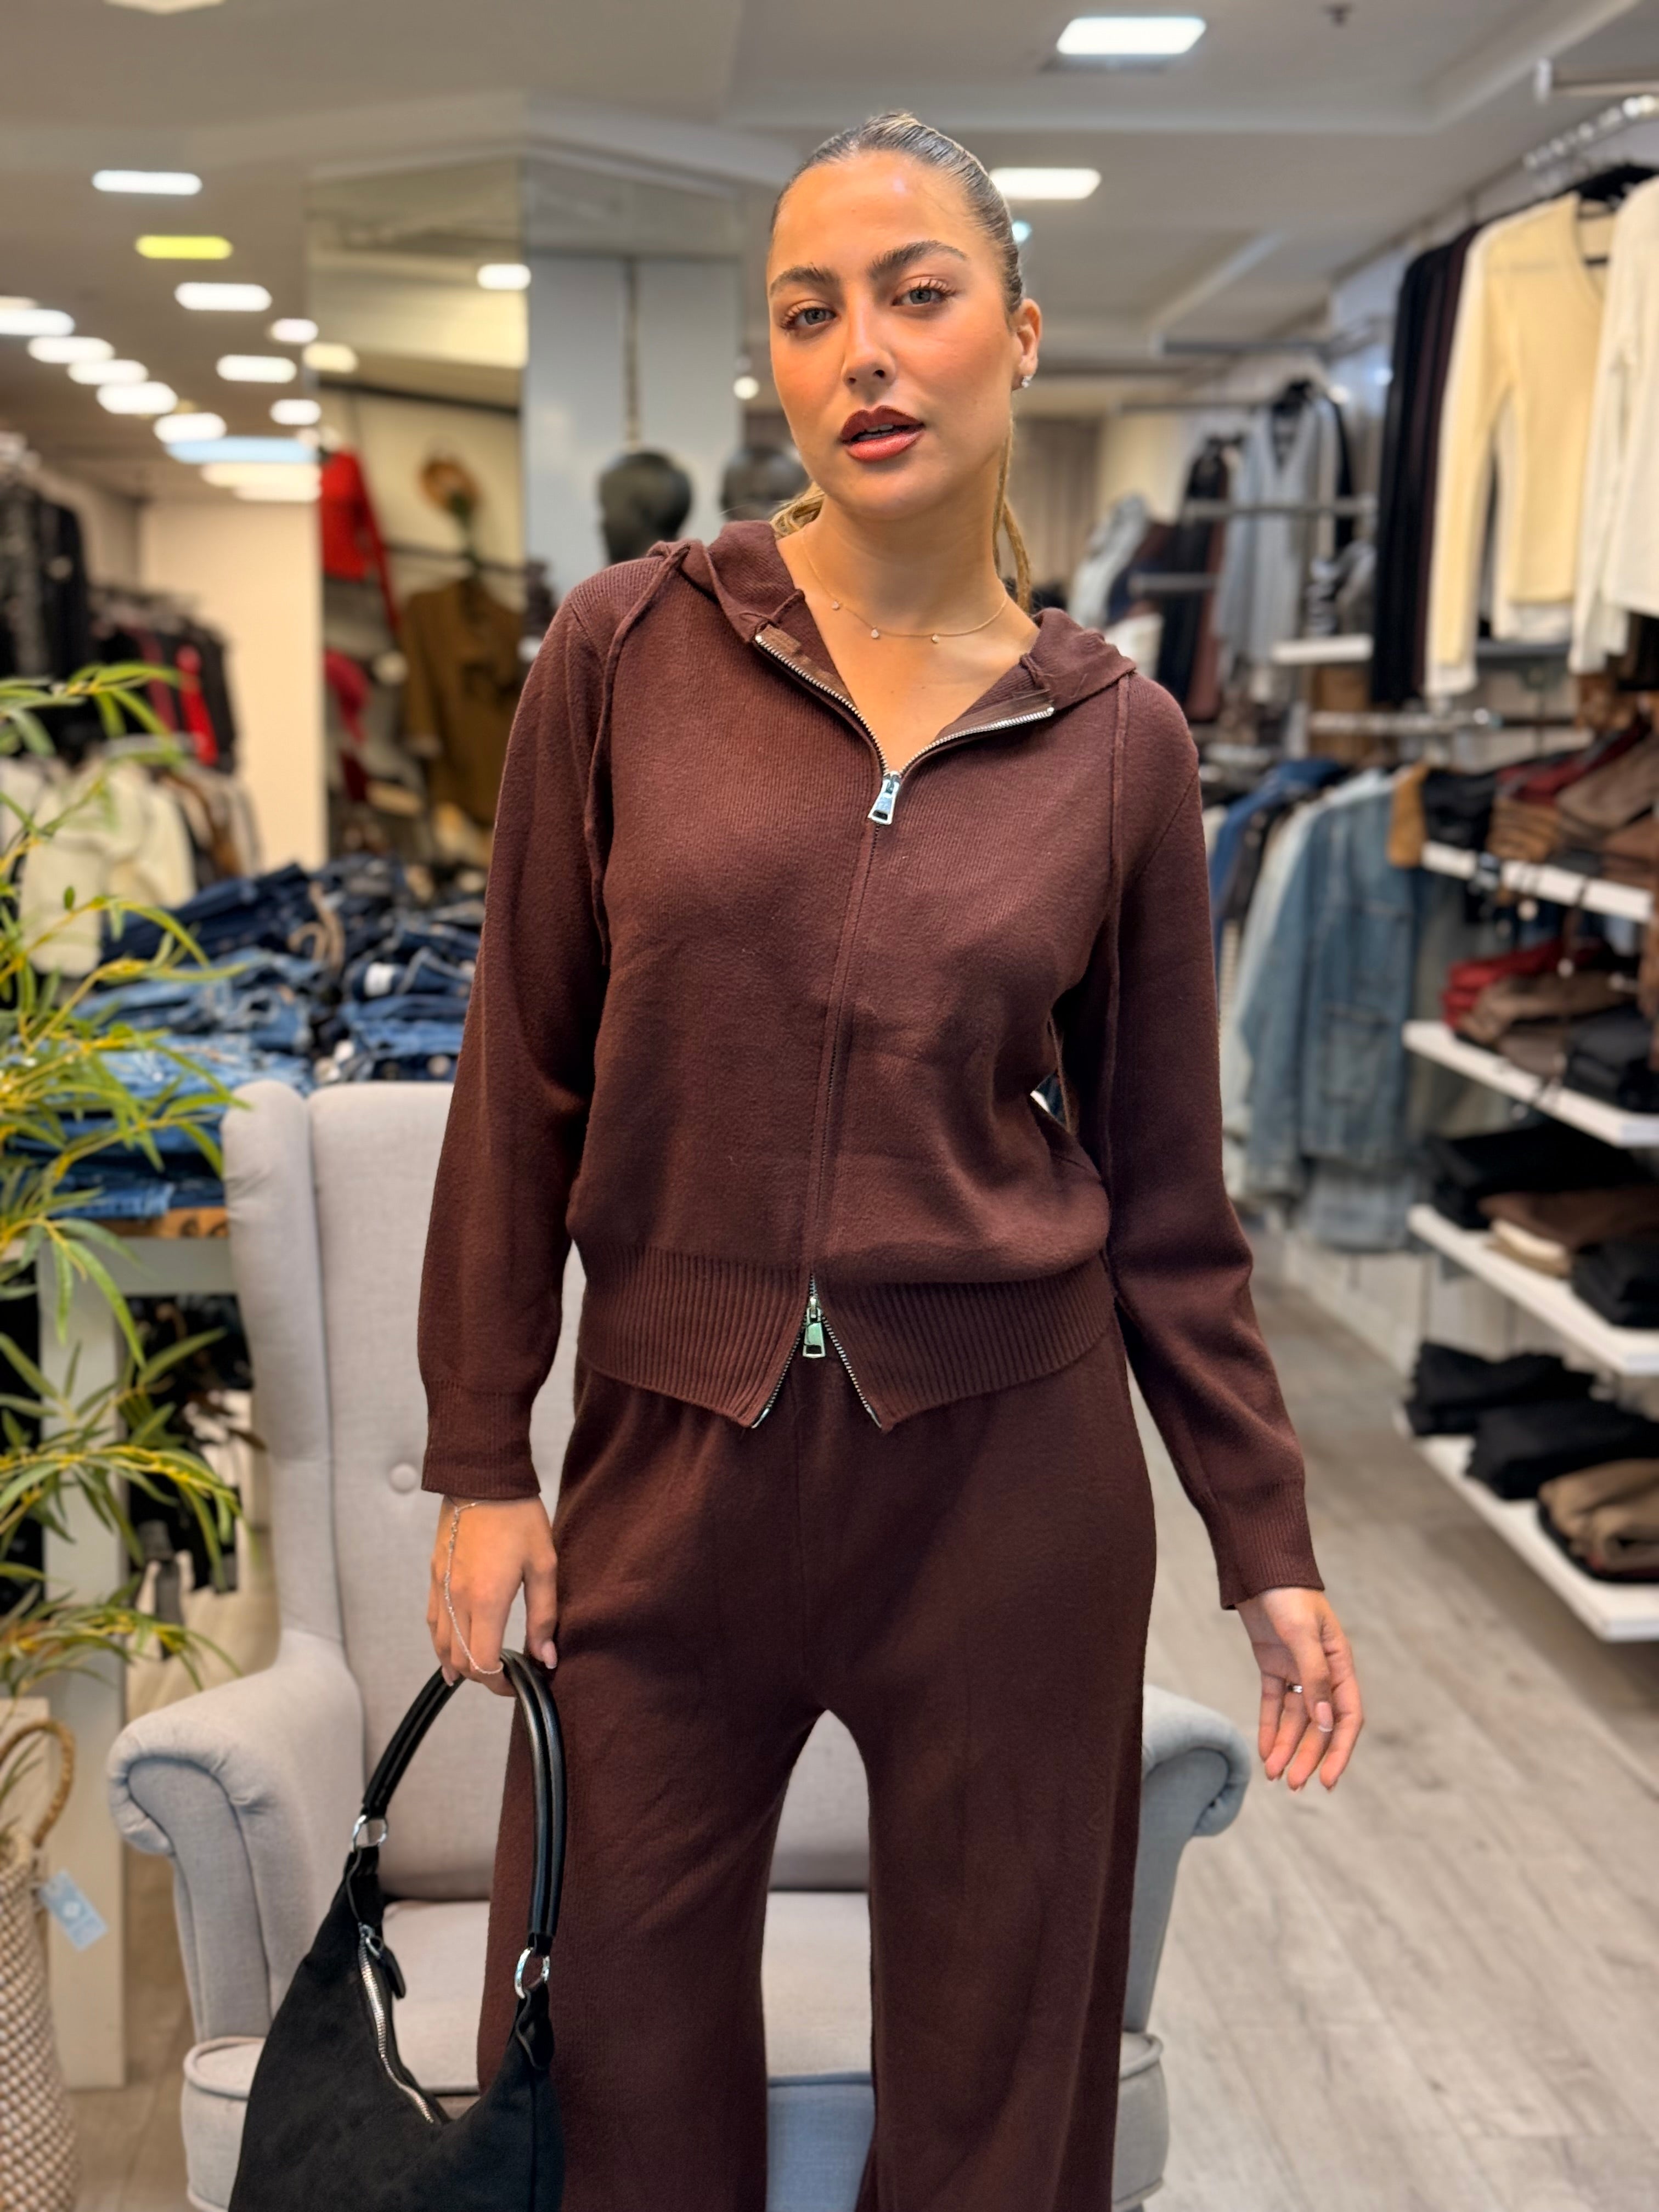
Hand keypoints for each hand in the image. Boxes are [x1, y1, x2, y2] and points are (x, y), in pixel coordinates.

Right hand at [426, 1495, 558, 1698]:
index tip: (519, 1682)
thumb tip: (546, 1658)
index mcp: (485, 1601)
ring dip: (458, 1664)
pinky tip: (453, 1646)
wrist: (482, 1478)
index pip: (483, 1665)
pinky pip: (432, 1621)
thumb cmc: (518, 1517)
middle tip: (506, 1675)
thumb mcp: (544, 1565)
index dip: (500, 1684)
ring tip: (479, 1671)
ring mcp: (440, 1587)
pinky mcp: (434, 1575)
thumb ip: (543, 1616)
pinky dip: (441, 1642)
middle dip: (482, 1678)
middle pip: (459, 1661)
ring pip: (439, 1645)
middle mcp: (456, 1599)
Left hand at [1235, 1585, 1361, 1791]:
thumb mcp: (1302, 1634)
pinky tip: (1264, 1752)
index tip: (1329, 1780)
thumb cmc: (1288, 1595)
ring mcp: (1297, 1670)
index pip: (1347, 1717)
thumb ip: (1314, 1676)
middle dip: (1308, 1756)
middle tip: (1292, 1785)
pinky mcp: (1273, 1665)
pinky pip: (1275, 1704)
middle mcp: (1322, 1672)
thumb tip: (1324, 1722)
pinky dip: (1270, 1728)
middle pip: (1319, 1725)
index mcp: (1340, 1664)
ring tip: (1274, 1776)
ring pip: (1296, 1719)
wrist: (1260, 1567)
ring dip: (1287, 1747)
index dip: (1339, 1750)